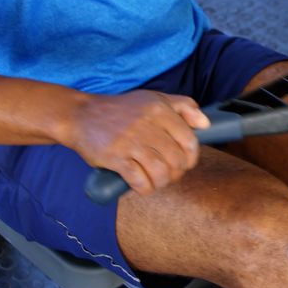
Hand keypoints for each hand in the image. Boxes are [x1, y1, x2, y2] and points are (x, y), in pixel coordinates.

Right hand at [63, 90, 209, 194]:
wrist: (81, 115)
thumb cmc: (121, 110)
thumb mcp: (154, 98)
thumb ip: (184, 106)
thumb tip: (206, 124)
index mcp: (159, 109)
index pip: (189, 141)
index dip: (191, 158)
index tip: (185, 163)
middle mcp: (147, 124)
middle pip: (177, 160)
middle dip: (177, 173)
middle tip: (169, 174)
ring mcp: (130, 141)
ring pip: (161, 172)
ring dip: (162, 182)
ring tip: (157, 180)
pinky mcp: (115, 157)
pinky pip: (140, 181)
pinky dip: (146, 188)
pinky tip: (143, 185)